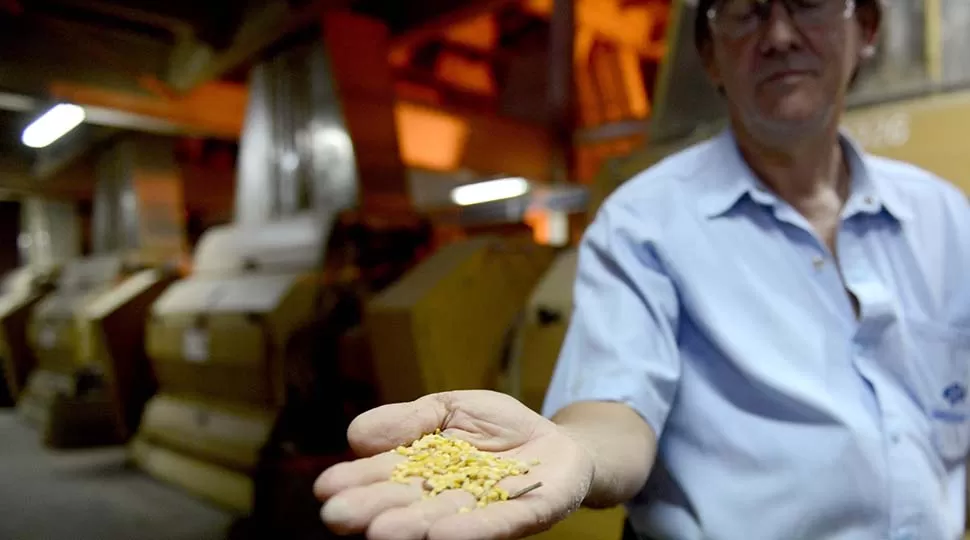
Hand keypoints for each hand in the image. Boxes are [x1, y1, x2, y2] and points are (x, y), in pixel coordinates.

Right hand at [314, 390, 593, 539]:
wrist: (558, 443)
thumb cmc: (499, 427)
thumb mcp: (451, 407)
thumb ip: (411, 418)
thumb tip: (356, 436)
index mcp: (422, 471)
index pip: (384, 476)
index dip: (356, 482)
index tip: (326, 488)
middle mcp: (445, 499)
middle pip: (405, 504)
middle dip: (372, 510)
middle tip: (337, 516)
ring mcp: (482, 511)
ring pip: (442, 519)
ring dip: (412, 527)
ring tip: (382, 531)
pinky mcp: (523, 517)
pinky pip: (495, 525)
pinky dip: (470, 531)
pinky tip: (443, 535)